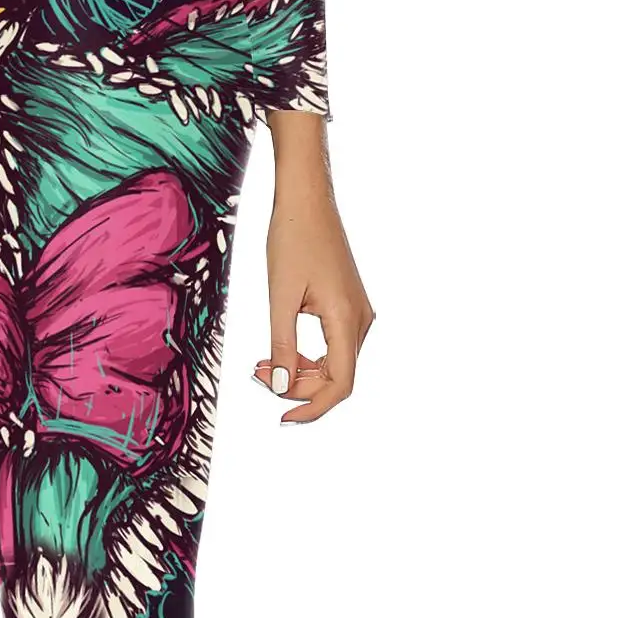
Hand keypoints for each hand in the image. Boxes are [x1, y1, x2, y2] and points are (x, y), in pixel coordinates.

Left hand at [251, 111, 373, 425]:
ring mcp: (358, 312)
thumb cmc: (292, 240)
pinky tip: (278, 351)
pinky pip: (333, 345)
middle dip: (297, 386)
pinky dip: (307, 355)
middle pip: (336, 377)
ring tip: (261, 363)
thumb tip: (279, 386)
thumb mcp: (280, 297)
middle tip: (256, 374)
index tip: (283, 418)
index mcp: (346, 319)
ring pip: (334, 363)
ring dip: (300, 371)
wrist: (307, 200)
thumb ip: (280, 345)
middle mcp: (360, 320)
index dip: (312, 407)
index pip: (340, 385)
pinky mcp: (349, 304)